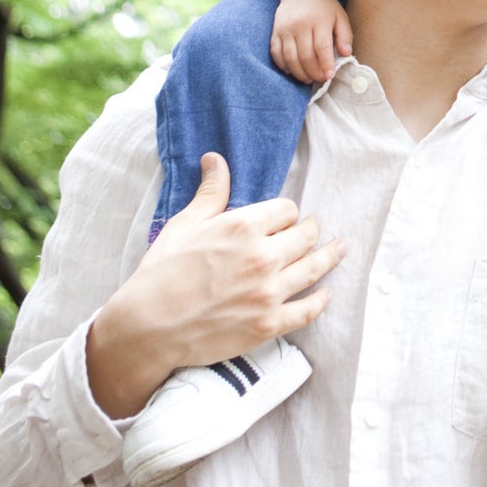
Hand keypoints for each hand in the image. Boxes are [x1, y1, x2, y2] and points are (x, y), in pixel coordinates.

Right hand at [87, 154, 344, 417]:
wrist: (146, 328)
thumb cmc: (161, 273)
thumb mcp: (185, 225)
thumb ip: (211, 192)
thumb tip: (216, 159)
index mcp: (244, 228)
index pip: (287, 210)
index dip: (285, 213)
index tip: (282, 220)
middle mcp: (263, 258)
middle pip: (306, 236)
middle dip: (310, 230)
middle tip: (315, 230)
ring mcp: (269, 293)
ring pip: (314, 268)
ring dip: (331, 256)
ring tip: (340, 248)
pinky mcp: (268, 324)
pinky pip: (308, 310)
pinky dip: (321, 299)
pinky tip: (326, 292)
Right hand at [271, 0, 351, 81]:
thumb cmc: (324, 7)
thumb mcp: (340, 16)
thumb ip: (345, 35)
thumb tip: (346, 54)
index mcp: (318, 20)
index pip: (322, 47)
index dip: (326, 64)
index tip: (330, 75)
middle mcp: (299, 25)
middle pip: (305, 55)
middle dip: (313, 72)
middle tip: (320, 79)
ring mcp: (285, 29)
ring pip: (290, 57)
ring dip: (299, 73)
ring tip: (308, 79)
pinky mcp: (275, 32)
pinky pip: (276, 53)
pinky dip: (284, 66)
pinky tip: (293, 71)